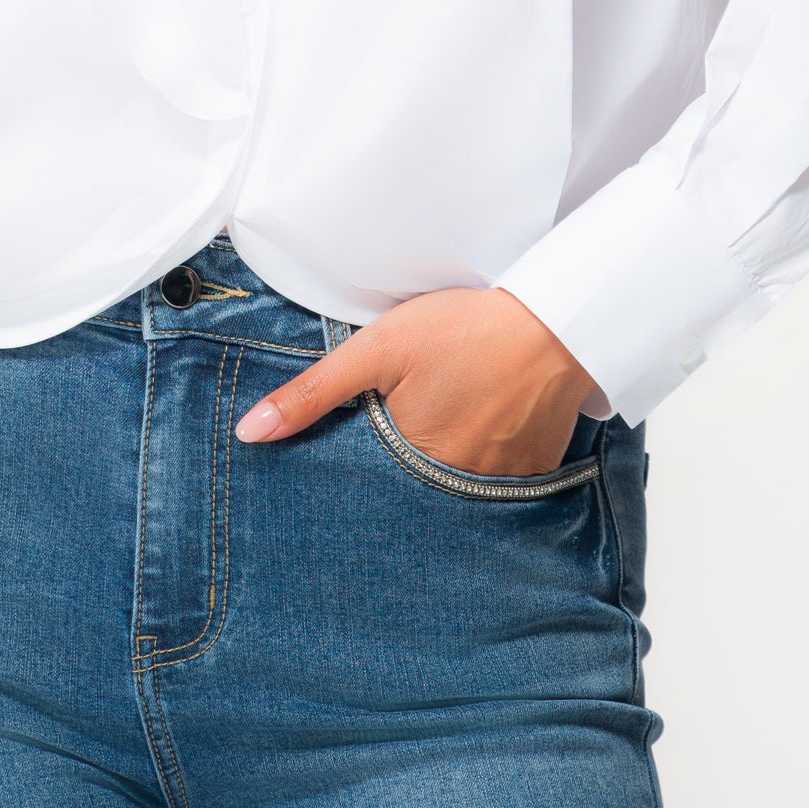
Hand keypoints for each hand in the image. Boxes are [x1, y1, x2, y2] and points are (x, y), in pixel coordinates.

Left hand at [236, 286, 599, 478]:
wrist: (557, 321)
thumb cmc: (466, 330)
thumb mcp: (377, 350)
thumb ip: (313, 393)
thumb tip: (250, 433)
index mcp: (413, 462)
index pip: (371, 484)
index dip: (364, 463)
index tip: (372, 436)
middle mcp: (459, 486)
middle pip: (415, 486)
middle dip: (406, 463)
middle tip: (420, 418)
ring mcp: (503, 484)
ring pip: (458, 484)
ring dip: (449, 459)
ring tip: (454, 415)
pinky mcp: (537, 470)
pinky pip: (500, 479)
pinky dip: (488, 456)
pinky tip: (487, 421)